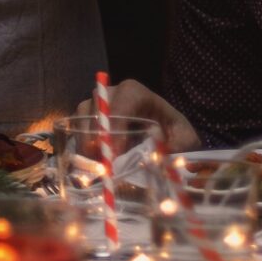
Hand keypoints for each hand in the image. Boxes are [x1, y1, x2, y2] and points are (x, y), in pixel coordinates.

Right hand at [69, 78, 199, 151]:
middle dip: (97, 136)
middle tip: (101, 163)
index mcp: (137, 93)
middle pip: (97, 106)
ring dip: (86, 143)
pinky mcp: (88, 118)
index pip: (123, 101)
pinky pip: (76, 128)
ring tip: (96, 167)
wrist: (166, 133)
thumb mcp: (185, 139)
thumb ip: (176, 146)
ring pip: (82, 116)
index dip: (116, 125)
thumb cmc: (174, 133)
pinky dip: (80, 146)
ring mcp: (98, 104)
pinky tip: (91, 164)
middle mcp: (113, 93)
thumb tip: (158, 156)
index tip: (115, 153)